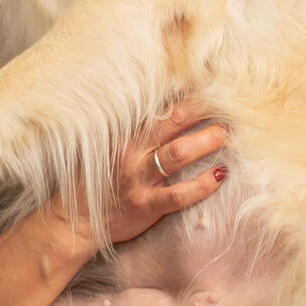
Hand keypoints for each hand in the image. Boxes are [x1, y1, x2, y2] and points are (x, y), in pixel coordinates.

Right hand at [47, 99, 228, 249]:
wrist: (77, 220)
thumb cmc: (101, 182)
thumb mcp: (114, 148)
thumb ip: (138, 131)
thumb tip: (172, 111)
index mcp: (125, 134)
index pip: (161, 106)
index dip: (188, 94)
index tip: (210, 84)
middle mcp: (132, 151)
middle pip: (173, 121)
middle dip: (203, 110)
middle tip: (228, 106)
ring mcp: (139, 178)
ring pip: (179, 153)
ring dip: (207, 141)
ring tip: (226, 134)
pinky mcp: (146, 205)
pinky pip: (180, 194)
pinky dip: (203, 184)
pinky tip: (220, 175)